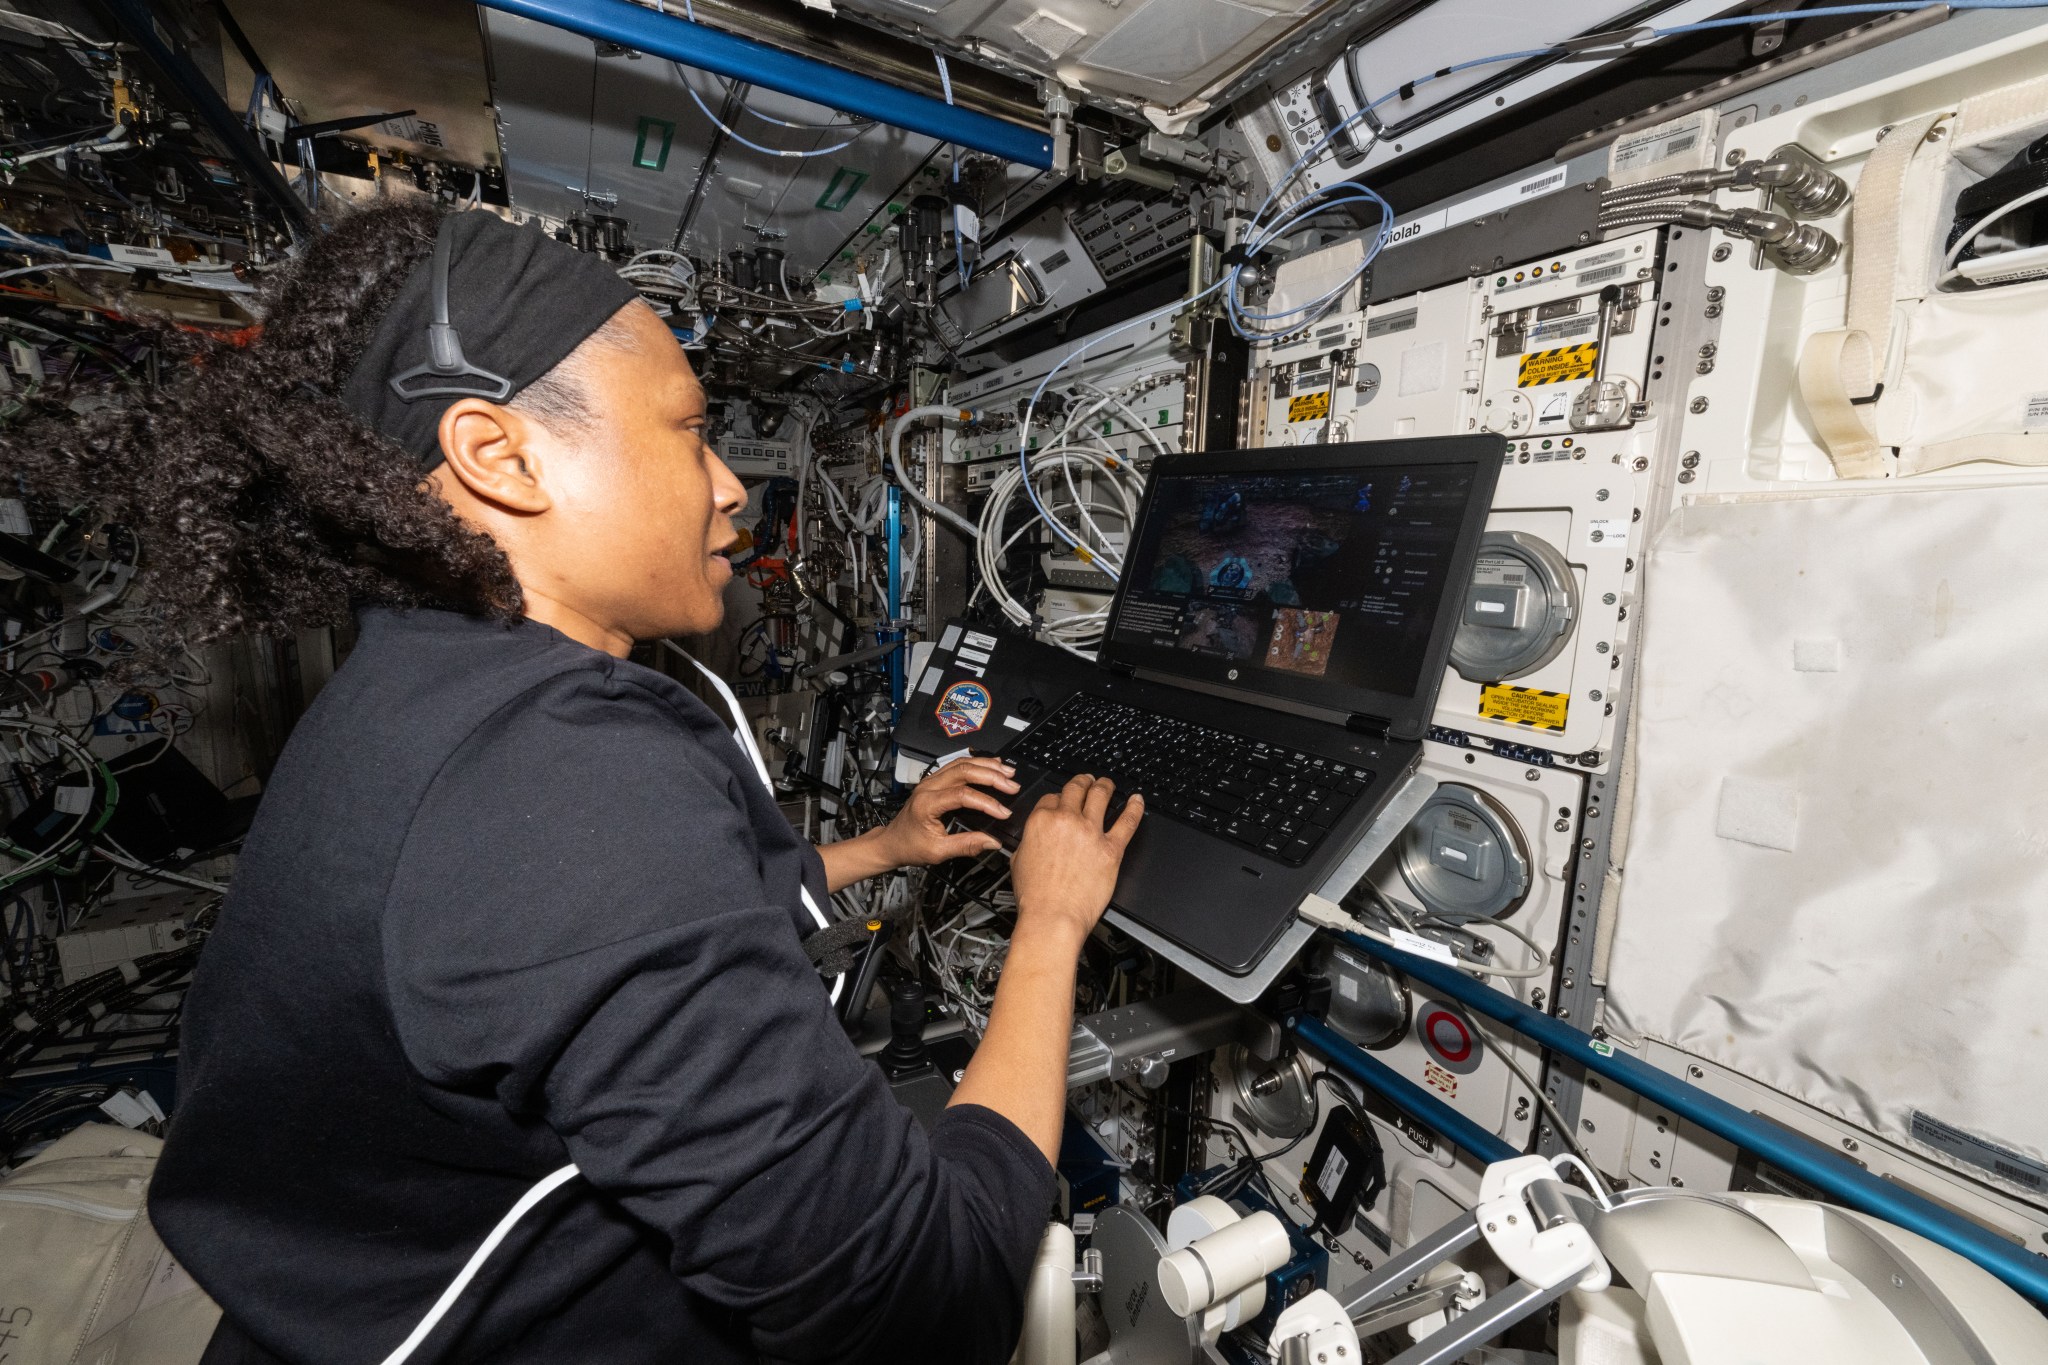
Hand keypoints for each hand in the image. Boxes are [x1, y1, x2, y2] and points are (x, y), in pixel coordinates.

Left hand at [875, 755, 1021, 866]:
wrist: (892, 842)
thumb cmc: (910, 846)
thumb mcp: (938, 852)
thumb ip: (967, 845)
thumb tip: (992, 842)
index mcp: (927, 803)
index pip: (962, 795)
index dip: (986, 802)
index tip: (1003, 812)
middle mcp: (928, 786)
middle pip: (964, 770)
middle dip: (992, 776)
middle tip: (1012, 785)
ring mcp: (931, 780)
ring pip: (962, 763)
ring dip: (987, 766)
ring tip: (1008, 772)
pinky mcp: (935, 780)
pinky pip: (957, 765)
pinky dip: (977, 764)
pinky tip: (991, 765)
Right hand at [1009, 774, 1143, 944]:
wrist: (1052, 917)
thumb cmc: (1035, 897)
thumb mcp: (1019, 861)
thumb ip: (1030, 841)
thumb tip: (1037, 837)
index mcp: (1041, 821)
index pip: (1051, 797)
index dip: (1058, 798)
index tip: (1062, 801)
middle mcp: (1066, 821)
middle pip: (1076, 788)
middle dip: (1082, 781)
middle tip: (1087, 780)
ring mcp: (1091, 833)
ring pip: (1101, 795)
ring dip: (1105, 785)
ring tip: (1108, 784)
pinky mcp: (1111, 849)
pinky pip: (1127, 821)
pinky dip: (1135, 808)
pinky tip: (1138, 800)